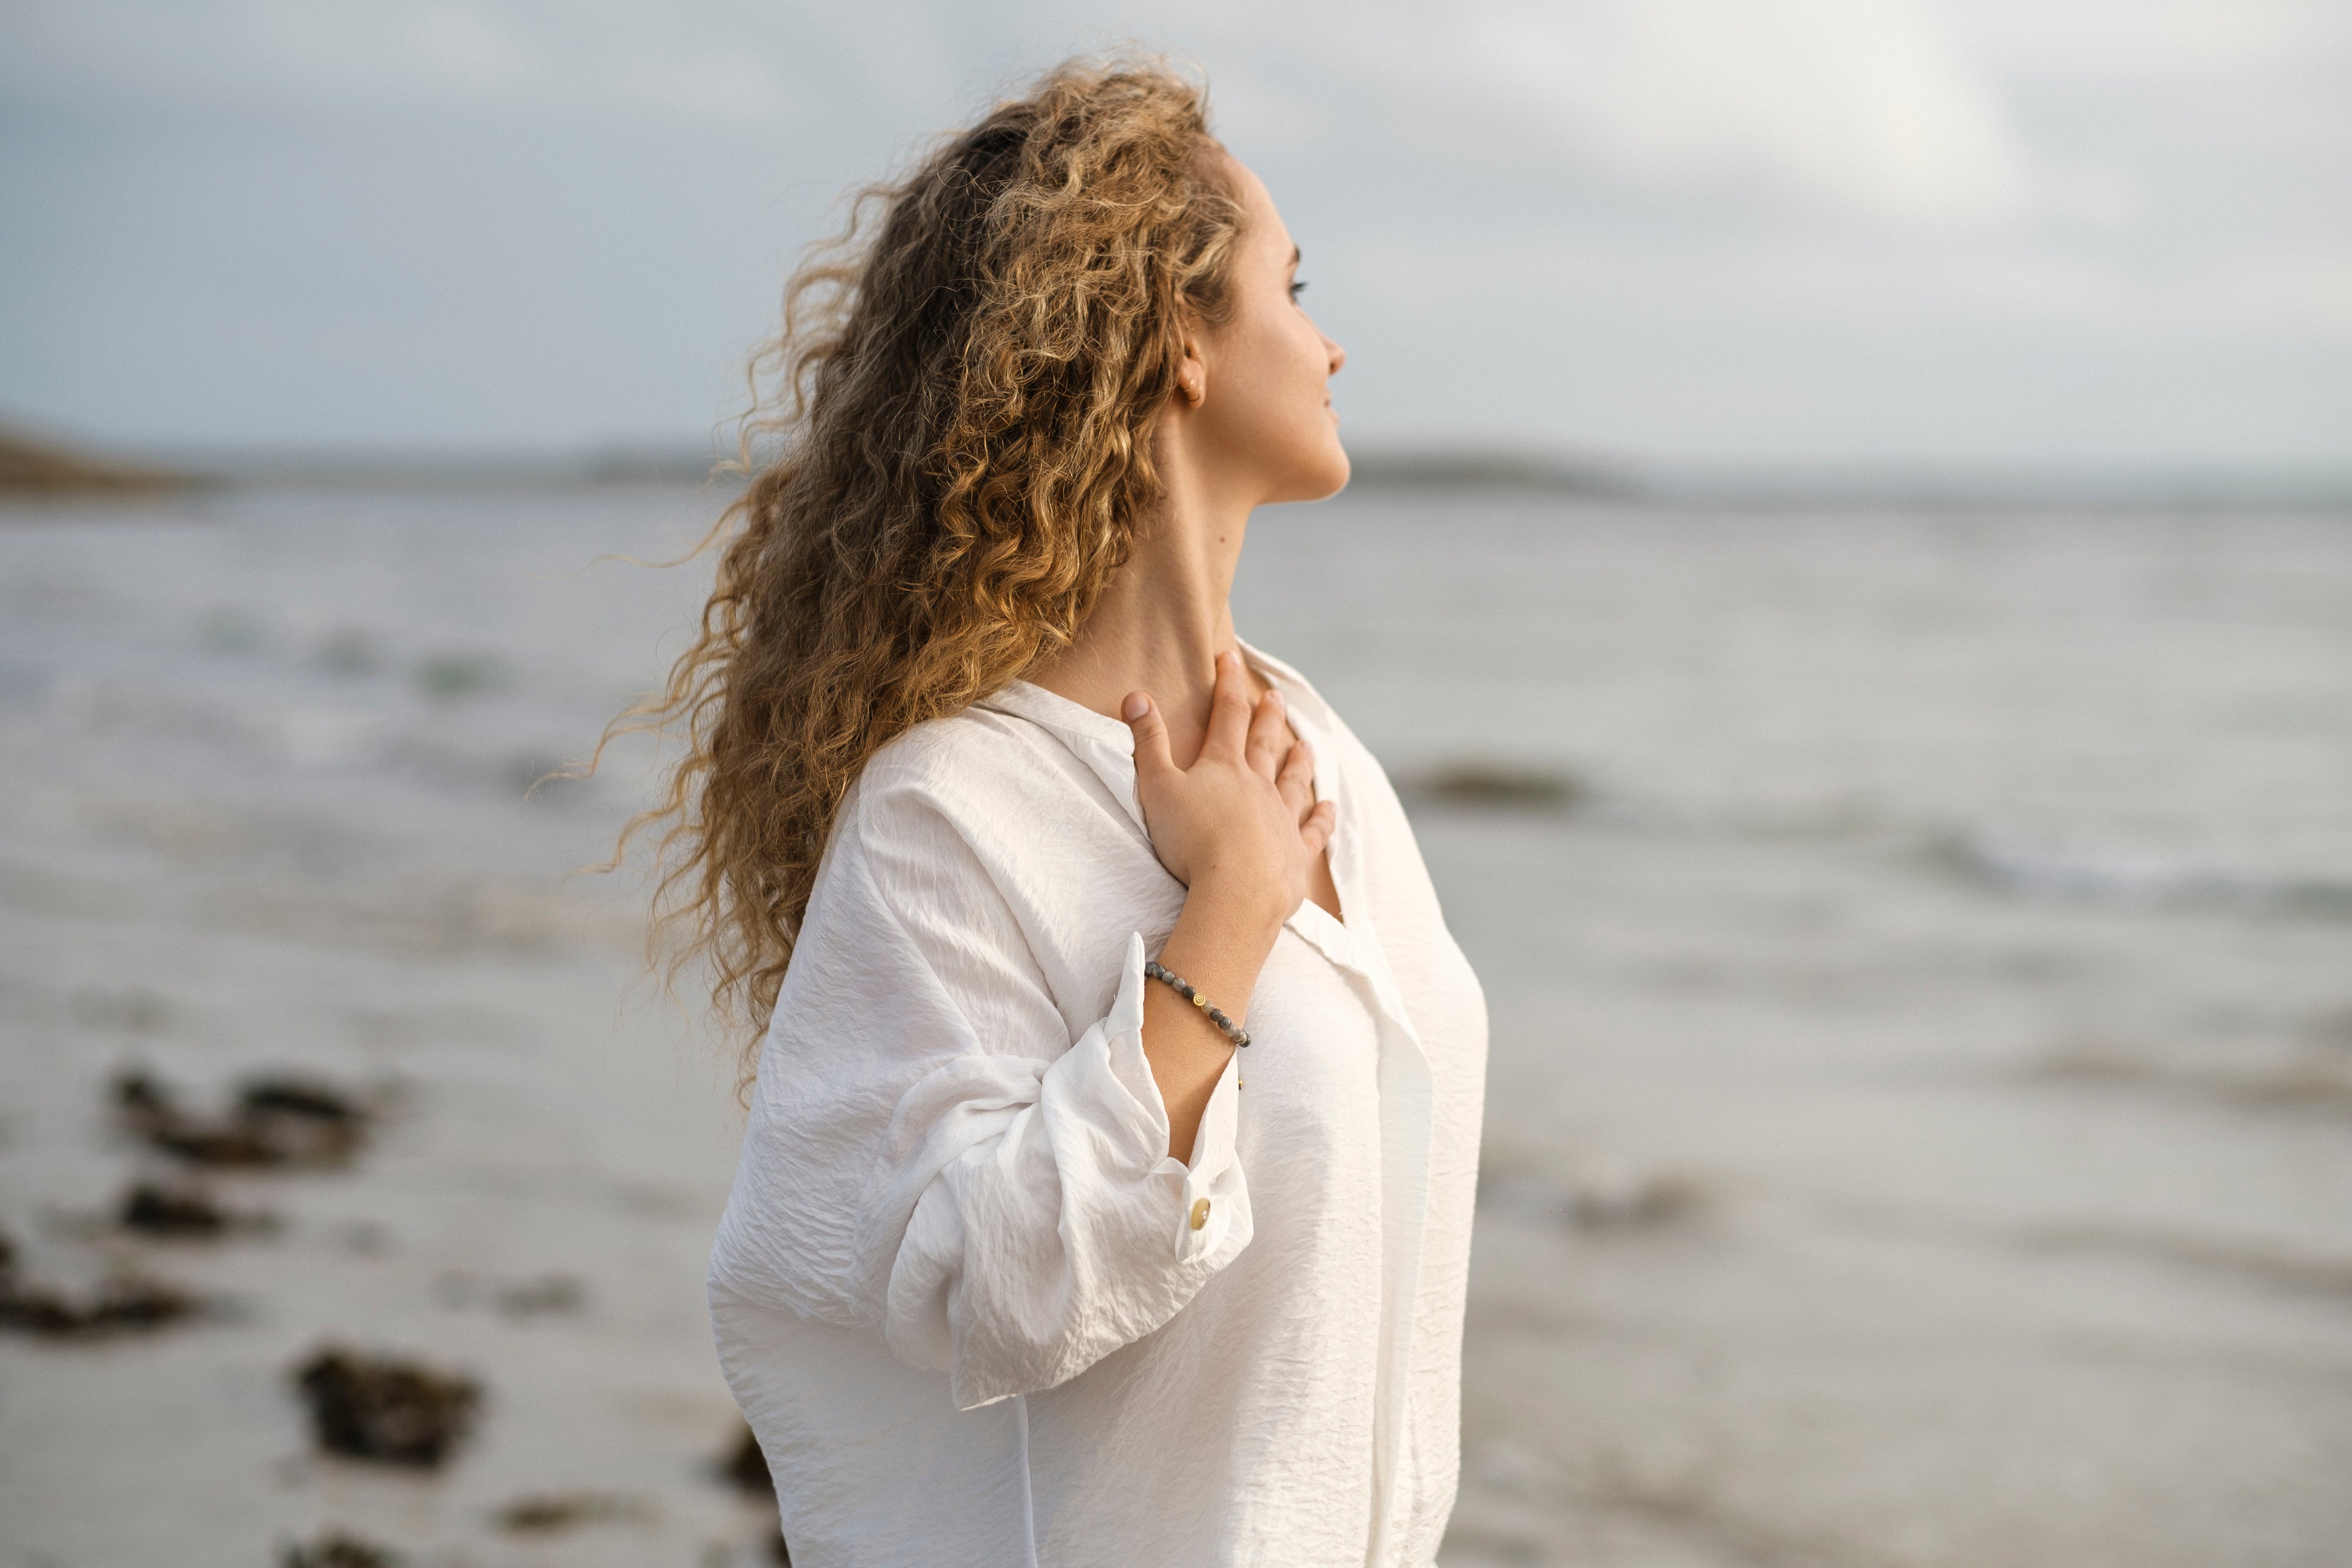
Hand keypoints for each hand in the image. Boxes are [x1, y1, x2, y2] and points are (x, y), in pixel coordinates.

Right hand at [1122, 650, 1335, 937]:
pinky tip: (1328, 807)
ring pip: (1293, 781)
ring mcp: (1281, 818)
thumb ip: (1148, 742)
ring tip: (1306, 746)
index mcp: (1224, 766)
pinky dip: (1322, 819)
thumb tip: (1136, 695)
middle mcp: (1258, 785)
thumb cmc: (1190, 841)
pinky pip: (1313, 831)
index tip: (1230, 657)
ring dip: (1299, 761)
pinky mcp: (1296, 853)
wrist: (1236, 892)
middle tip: (1274, 697)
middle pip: (1264, 742)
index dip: (1228, 682)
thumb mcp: (1157, 787)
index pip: (1227, 713)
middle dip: (1267, 716)